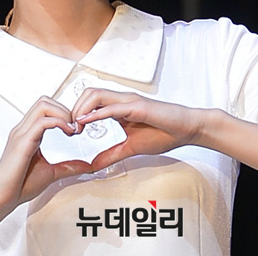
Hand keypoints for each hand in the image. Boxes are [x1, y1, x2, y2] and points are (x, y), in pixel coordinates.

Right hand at [0, 96, 91, 216]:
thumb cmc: (19, 187)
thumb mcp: (52, 173)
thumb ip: (69, 166)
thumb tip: (88, 166)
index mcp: (28, 133)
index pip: (46, 108)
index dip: (64, 112)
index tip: (76, 128)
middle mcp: (23, 129)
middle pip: (45, 100)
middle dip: (65, 109)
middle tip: (76, 127)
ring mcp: (21, 133)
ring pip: (43, 105)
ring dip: (62, 113)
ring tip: (72, 129)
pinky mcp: (21, 142)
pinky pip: (42, 122)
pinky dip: (59, 122)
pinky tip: (68, 133)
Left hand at [71, 89, 203, 170]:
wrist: (187, 129)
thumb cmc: (164, 133)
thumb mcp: (132, 147)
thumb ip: (112, 154)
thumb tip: (93, 165)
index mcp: (118, 107)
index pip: (90, 100)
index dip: (76, 112)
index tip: (71, 131)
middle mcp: (122, 100)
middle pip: (88, 92)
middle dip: (74, 108)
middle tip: (70, 128)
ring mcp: (130, 101)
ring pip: (96, 94)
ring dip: (82, 109)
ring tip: (77, 126)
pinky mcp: (138, 107)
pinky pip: (113, 108)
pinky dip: (96, 114)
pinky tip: (86, 123)